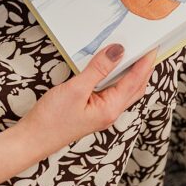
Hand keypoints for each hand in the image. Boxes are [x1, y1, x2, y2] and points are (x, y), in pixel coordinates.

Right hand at [19, 44, 156, 153]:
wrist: (33, 139)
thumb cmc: (52, 119)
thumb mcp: (75, 89)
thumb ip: (98, 69)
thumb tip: (118, 51)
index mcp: (110, 109)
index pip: (134, 81)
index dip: (145, 63)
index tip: (153, 46)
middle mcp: (110, 112)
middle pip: (135, 87)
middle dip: (144, 69)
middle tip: (149, 49)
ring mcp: (102, 113)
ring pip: (124, 90)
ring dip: (132, 73)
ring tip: (136, 55)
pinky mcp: (92, 110)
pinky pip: (112, 91)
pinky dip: (117, 78)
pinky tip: (112, 69)